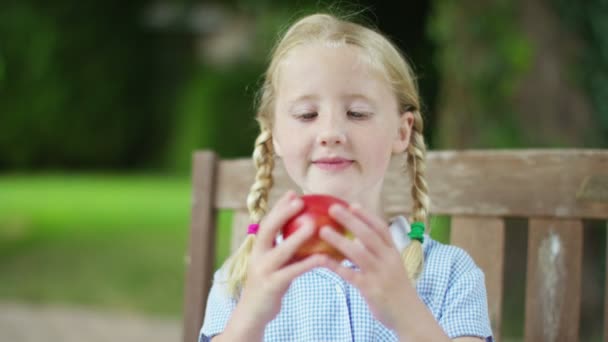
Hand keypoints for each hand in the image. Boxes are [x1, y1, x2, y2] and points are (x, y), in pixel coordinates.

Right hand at [237, 190, 327, 325]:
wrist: (253, 313)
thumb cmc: (270, 283)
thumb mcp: (274, 263)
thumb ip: (284, 247)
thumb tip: (305, 228)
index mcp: (258, 248)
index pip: (267, 222)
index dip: (279, 207)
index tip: (292, 193)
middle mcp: (257, 256)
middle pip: (268, 230)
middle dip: (282, 213)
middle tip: (299, 201)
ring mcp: (263, 271)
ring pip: (280, 251)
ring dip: (296, 237)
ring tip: (313, 225)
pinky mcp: (271, 286)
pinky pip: (291, 272)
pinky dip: (306, 263)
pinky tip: (322, 257)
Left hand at [318, 203, 416, 331]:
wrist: (409, 315)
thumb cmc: (397, 289)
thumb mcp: (393, 266)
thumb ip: (379, 252)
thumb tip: (358, 238)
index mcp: (394, 252)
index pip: (381, 228)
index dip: (366, 215)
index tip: (352, 204)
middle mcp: (388, 260)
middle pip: (368, 235)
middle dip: (350, 220)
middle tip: (333, 209)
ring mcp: (380, 274)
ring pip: (358, 253)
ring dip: (339, 240)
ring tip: (322, 230)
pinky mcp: (371, 289)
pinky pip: (350, 275)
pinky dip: (335, 266)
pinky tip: (322, 259)